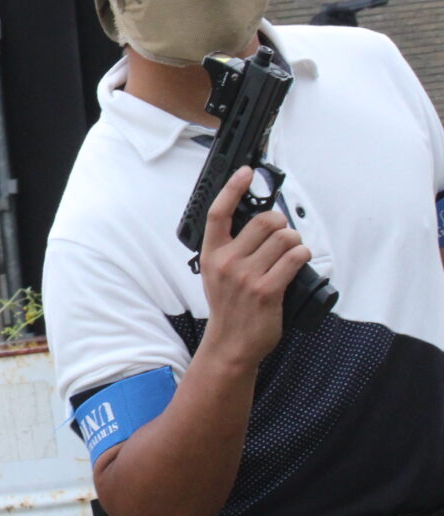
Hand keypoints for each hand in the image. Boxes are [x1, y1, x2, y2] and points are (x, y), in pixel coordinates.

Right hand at [198, 166, 312, 368]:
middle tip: (281, 235)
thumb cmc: (229, 307)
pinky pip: (295, 257)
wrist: (231, 343)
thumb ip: (231, 248)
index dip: (232, 188)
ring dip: (295, 242)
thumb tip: (258, 222)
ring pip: (285, 237)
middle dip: (281, 223)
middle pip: (264, 221)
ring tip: (290, 253)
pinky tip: (298, 261)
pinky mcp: (268, 290)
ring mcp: (247, 276)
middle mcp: (227, 262)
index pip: (218, 213)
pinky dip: (302, 255)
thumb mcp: (217, 274)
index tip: (245, 172)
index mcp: (212, 254)